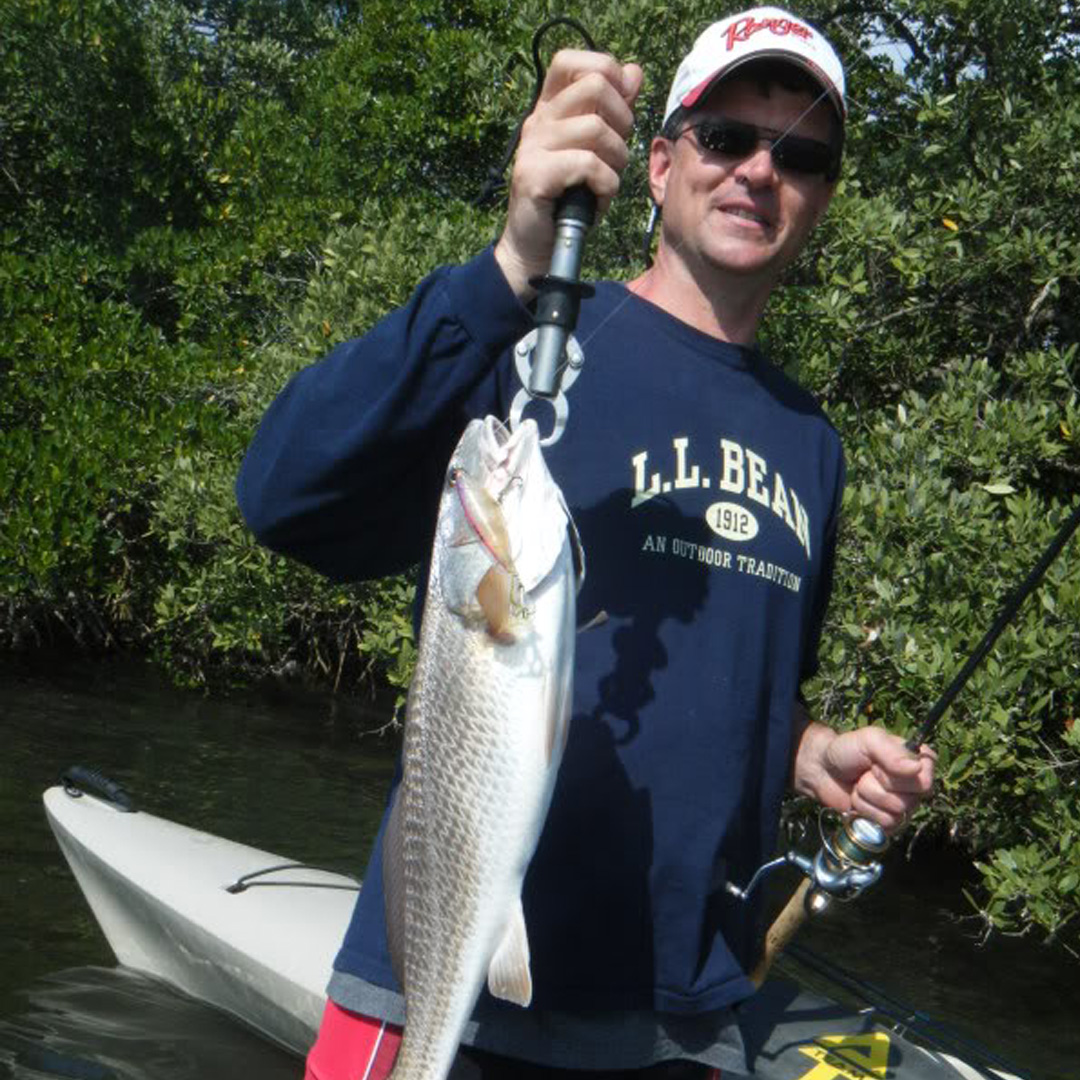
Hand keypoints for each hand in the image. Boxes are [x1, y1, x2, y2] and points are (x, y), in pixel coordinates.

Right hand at [494, 49, 642, 298]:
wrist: (536, 248)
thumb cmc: (569, 200)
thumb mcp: (597, 150)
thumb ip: (614, 110)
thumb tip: (633, 72)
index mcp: (550, 109)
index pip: (574, 62)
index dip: (606, 73)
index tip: (617, 110)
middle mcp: (538, 121)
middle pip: (595, 86)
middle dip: (622, 121)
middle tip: (615, 154)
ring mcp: (533, 147)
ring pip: (597, 128)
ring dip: (616, 161)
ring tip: (605, 183)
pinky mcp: (534, 175)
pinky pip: (588, 165)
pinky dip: (606, 186)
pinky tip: (598, 201)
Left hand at [794, 721, 935, 833]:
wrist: (822, 770)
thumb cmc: (846, 750)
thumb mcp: (868, 740)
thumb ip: (892, 752)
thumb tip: (917, 769)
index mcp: (917, 762)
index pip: (925, 780)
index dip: (897, 776)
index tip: (877, 765)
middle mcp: (915, 786)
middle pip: (909, 800)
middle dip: (876, 786)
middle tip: (864, 774)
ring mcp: (903, 805)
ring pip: (895, 813)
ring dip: (867, 798)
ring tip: (858, 786)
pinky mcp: (889, 822)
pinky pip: (885, 826)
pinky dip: (865, 812)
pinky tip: (858, 801)